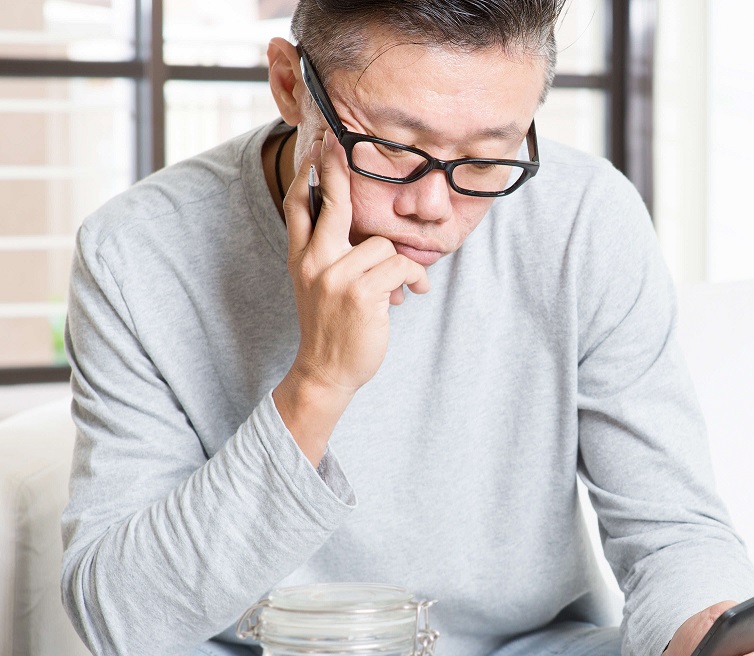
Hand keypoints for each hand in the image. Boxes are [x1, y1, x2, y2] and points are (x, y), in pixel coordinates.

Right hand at [274, 129, 428, 462]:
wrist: (326, 372)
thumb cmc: (331, 329)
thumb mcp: (317, 287)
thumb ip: (329, 258)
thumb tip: (363, 234)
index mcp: (301, 258)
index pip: (298, 208)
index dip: (307, 176)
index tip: (316, 150)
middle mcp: (314, 262)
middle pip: (333, 205)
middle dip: (338, 172)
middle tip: (340, 145)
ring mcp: (336, 276)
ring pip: (383, 244)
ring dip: (401, 266)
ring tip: (404, 287)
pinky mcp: (362, 292)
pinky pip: (401, 266)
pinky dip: (415, 279)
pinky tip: (415, 294)